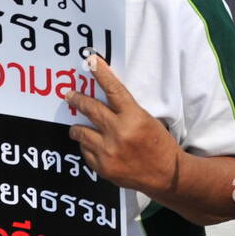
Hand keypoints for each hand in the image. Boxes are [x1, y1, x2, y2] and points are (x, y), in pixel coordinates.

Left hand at [67, 54, 180, 199]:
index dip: (101, 73)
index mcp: (134, 117)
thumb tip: (104, 99)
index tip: (91, 61)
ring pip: (81, 132)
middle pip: (90, 109)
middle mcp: (119, 132)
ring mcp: (108, 151)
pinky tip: (94, 146)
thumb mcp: (147, 120)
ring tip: (77, 127)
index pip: (113, 89)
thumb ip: (126, 111)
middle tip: (69, 94)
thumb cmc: (159, 144)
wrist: (165, 174)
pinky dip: (87, 146)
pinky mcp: (102, 167)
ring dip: (77, 128)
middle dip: (77, 99)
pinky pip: (85, 151)